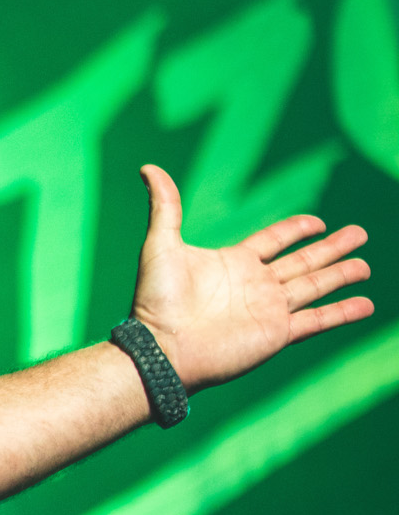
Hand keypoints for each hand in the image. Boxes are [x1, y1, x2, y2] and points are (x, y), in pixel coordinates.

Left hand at [129, 164, 373, 391]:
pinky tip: (366, 305)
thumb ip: (165, 206)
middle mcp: (255, 285)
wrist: (162, 347)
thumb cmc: (156, 299)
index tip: (318, 222)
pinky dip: (343, 313)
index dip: (296, 230)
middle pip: (303, 261)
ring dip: (342, 275)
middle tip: (360, 234)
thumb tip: (149, 167)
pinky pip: (318, 320)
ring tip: (366, 266)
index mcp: (234, 263)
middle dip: (332, 248)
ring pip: (316, 287)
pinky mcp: (278, 334)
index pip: (274, 241)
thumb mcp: (160, 244)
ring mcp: (269, 310)